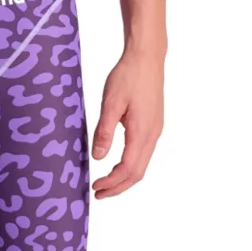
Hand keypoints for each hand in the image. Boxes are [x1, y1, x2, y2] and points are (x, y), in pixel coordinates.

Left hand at [90, 47, 163, 198]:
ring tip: (106, 182)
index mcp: (142, 132)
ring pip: (142, 163)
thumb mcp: (111, 102)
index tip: (96, 188)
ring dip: (125, 177)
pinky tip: (119, 162)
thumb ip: (105, 130)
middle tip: (99, 193)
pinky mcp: (154, 123)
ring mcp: (155, 130)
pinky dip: (131, 164)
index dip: (112, 183)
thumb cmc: (128, 76)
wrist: (147, 57)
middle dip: (119, 187)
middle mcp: (152, 135)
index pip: (128, 169)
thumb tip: (98, 157)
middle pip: (138, 173)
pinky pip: (144, 152)